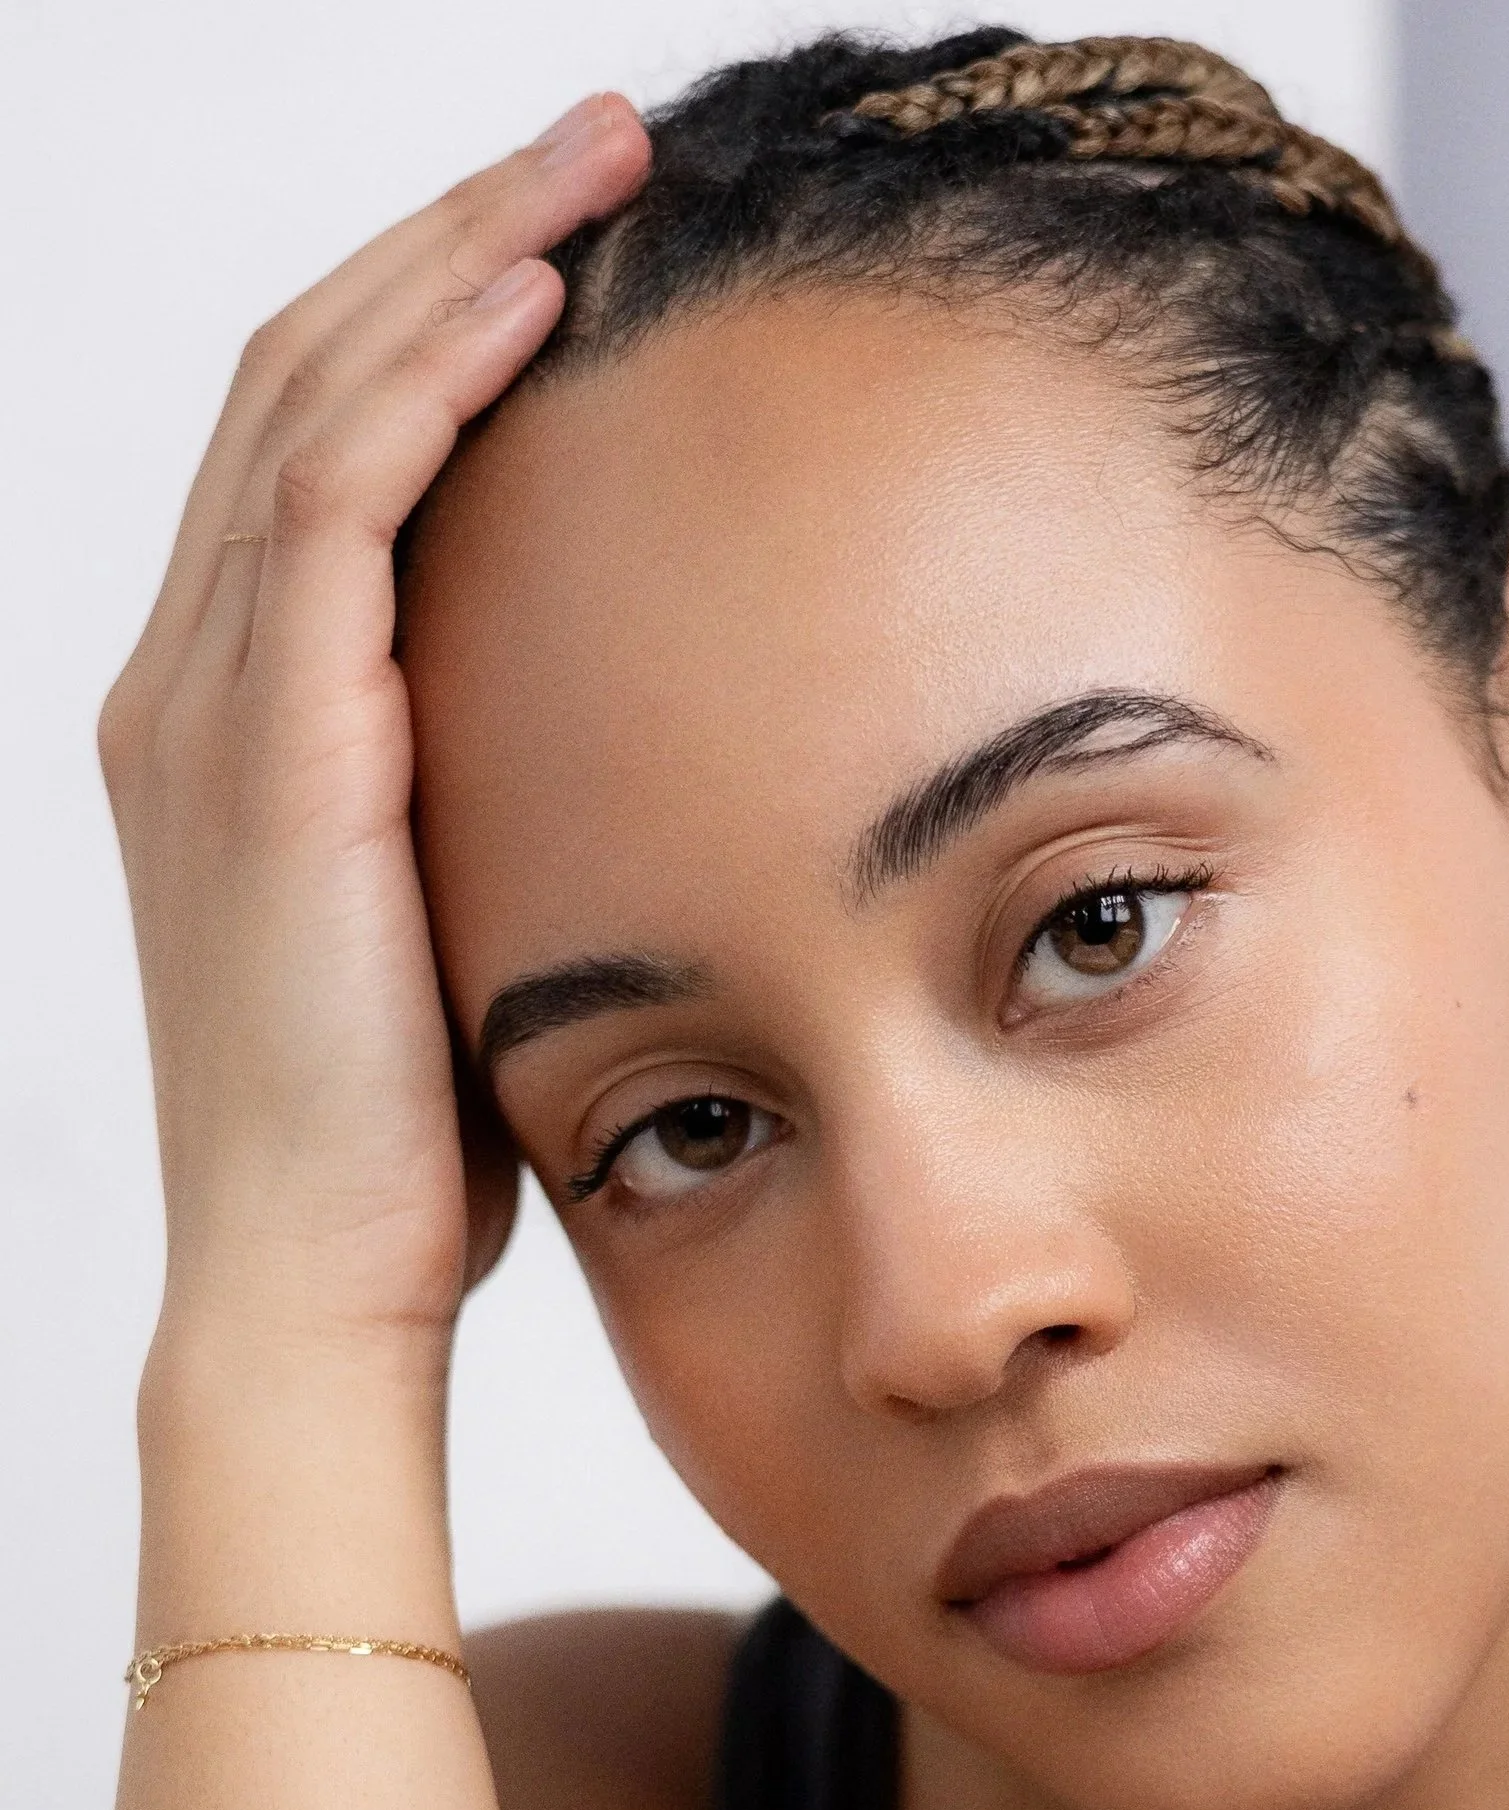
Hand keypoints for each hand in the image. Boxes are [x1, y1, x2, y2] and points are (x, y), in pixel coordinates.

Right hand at [101, 95, 650, 1355]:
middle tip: (602, 144)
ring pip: (315, 397)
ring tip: (594, 163)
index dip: (439, 313)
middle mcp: (192, 671)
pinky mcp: (267, 751)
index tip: (581, 240)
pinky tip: (534, 298)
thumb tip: (627, 742)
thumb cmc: (405, 1132)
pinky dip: (427, 382)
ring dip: (457, 259)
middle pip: (310, 370)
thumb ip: (491, 797)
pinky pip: (338, 507)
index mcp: (238, 708)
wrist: (315, 1276)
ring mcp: (209, 700)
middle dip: (455, 234)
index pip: (325, 439)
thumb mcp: (457, 914)